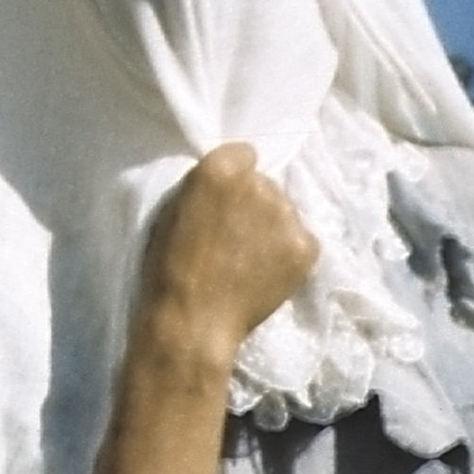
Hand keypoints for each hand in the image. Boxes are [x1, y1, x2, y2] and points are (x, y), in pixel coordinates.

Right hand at [132, 143, 320, 366]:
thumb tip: (228, 189)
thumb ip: (204, 189)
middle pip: (265, 184)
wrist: (193, 320)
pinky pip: (301, 239)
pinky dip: (287, 254)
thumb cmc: (168, 269)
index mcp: (219, 170)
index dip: (233, 179)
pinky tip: (266, 273)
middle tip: (234, 237)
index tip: (223, 200)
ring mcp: (287, 215)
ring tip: (249, 261)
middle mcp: (260, 183)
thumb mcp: (171, 211)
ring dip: (271, 228)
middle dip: (253, 203)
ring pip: (284, 211)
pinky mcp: (306, 246)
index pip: (243, 153)